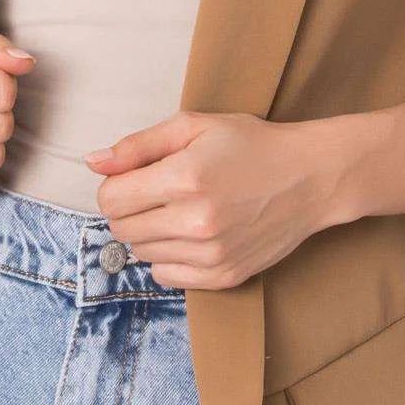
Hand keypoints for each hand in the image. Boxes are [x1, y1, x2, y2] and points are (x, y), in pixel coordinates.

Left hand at [82, 111, 338, 290]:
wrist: (312, 177)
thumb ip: (138, 145)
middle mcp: (195, 221)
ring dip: (151, 233)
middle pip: (122, 229)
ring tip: (181, 211)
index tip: (136, 178)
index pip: (110, 199)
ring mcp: (211, 254)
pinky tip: (191, 235)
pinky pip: (166, 277)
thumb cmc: (251, 145)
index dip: (116, 185)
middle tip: (160, 193)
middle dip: (131, 209)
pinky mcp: (224, 276)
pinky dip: (169, 258)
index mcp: (184, 178)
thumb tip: (93, 162)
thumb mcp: (194, 126)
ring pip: (142, 254)